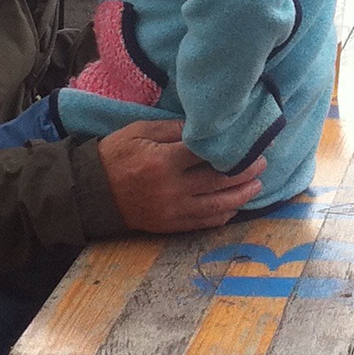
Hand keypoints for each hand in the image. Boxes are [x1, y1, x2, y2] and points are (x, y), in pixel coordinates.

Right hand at [97, 120, 265, 231]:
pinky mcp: (169, 225)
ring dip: (241, 195)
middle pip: (218, 181)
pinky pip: (203, 222)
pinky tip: (235, 205)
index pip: (207, 154)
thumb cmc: (115, 155)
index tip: (251, 141)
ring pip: (216, 205)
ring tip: (256, 185)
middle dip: (245, 171)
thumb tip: (205, 129)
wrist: (91, 192)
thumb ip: (173, 129)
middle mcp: (171, 189)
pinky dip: (223, 214)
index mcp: (163, 161)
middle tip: (262, 162)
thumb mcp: (140, 131)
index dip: (233, 147)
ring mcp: (172, 210)